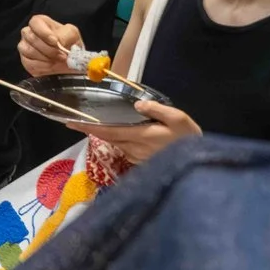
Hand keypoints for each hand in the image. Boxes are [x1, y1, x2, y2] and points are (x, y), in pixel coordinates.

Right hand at [18, 15, 83, 78]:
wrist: (70, 60)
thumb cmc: (69, 43)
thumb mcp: (72, 35)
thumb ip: (65, 35)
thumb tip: (58, 42)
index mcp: (40, 23)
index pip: (35, 23)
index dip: (44, 32)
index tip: (55, 41)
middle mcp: (28, 33)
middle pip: (31, 38)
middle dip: (49, 49)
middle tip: (62, 56)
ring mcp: (25, 47)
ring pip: (29, 51)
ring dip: (47, 58)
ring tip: (59, 61)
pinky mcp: (26, 61)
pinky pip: (30, 64)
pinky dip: (43, 67)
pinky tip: (52, 66)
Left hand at [79, 99, 200, 163]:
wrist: (200, 165)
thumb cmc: (190, 140)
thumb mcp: (179, 120)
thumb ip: (157, 110)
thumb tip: (138, 104)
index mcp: (139, 137)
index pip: (107, 131)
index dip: (87, 127)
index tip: (69, 123)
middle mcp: (133, 150)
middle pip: (108, 138)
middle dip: (92, 130)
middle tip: (76, 121)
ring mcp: (137, 158)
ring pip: (116, 144)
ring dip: (108, 135)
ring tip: (99, 124)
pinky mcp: (142, 163)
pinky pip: (126, 149)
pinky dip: (120, 140)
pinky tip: (123, 134)